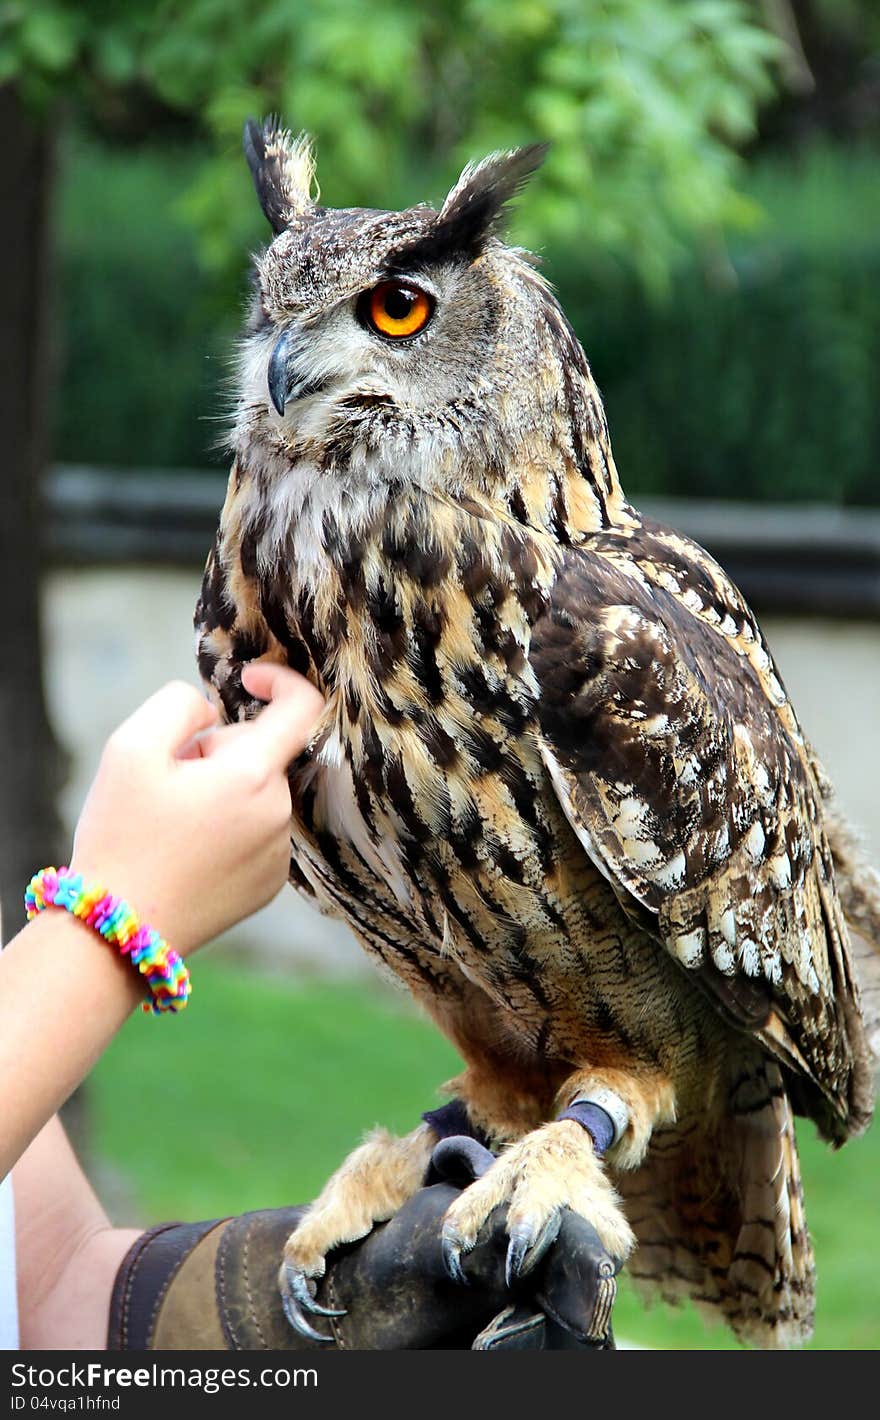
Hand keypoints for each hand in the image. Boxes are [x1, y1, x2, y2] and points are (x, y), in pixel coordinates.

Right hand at [69, 664, 323, 954]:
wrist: (119, 931)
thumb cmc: (121, 837)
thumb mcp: (129, 748)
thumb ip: (180, 704)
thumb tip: (215, 714)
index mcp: (253, 777)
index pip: (303, 708)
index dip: (279, 680)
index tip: (247, 680)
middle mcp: (279, 816)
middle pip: (262, 754)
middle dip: (218, 751)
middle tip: (167, 782)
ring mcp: (279, 855)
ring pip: (257, 794)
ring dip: (222, 791)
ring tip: (172, 825)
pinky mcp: (269, 885)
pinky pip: (256, 833)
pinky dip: (227, 828)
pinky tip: (186, 854)